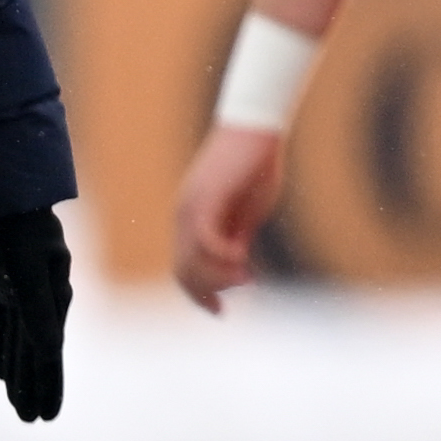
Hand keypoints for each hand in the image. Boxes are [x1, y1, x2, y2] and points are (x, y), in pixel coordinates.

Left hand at [0, 207, 73, 426]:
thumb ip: (36, 310)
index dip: (49, 385)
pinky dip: (6, 348)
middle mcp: (43, 298)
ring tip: (19, 402)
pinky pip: (7, 326)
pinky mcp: (5, 284)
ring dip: (20, 373)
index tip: (47, 415)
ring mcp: (25, 291)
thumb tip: (48, 349)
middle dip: (35, 387)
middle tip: (32, 419)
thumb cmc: (15, 228)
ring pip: (22, 342)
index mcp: (54, 297)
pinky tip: (3, 368)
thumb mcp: (27, 270)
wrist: (3, 191)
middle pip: (39, 352)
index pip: (50, 352)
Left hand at [169, 127, 284, 308]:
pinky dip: (223, 257)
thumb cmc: (256, 164)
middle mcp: (184, 216)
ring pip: (192, 261)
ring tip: (247, 276)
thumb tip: (235, 264)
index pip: (184, 268)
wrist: (256, 129)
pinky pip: (206, 241)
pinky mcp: (206, 199)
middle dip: (210, 290)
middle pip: (184, 271)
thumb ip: (238, 236)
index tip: (220, 311)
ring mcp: (192, 208)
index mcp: (193, 219)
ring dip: (220, 277)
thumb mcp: (248, 210)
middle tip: (244, 286)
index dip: (200, 294)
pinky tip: (244, 259)